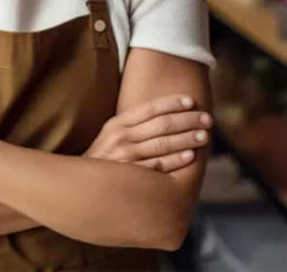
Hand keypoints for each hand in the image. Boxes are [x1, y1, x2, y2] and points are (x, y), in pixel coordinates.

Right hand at [85, 95, 211, 172]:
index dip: (172, 103)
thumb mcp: (110, 135)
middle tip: (206, 119)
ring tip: (203, 136)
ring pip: (163, 144)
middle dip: (187, 120)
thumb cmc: (103, 158)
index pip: (149, 108)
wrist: (81, 185)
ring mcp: (126, 157)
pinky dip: (175, 160)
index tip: (191, 101)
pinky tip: (190, 156)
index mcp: (117, 124)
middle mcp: (121, 137)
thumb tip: (165, 114)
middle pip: (161, 124)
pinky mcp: (131, 177)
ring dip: (186, 138)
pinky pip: (158, 166)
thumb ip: (132, 125)